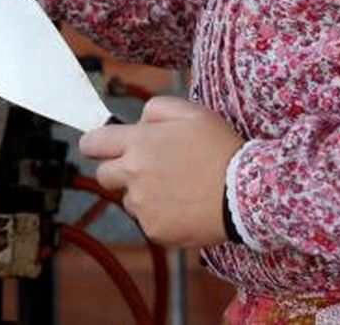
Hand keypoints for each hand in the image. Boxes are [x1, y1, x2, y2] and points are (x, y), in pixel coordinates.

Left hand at [78, 96, 243, 247]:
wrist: (246, 193)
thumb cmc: (221, 149)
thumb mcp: (192, 112)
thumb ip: (157, 108)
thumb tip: (140, 120)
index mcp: (139, 143)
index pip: (92, 143)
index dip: (95, 144)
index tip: (100, 146)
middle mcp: (134, 175)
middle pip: (103, 175)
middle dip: (118, 170)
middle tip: (148, 168)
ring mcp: (143, 206)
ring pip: (128, 199)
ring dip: (143, 193)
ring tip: (177, 187)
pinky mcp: (155, 230)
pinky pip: (148, 221)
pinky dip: (160, 215)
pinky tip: (184, 205)